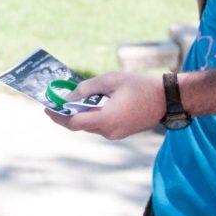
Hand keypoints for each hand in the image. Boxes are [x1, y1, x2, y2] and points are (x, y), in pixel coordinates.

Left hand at [46, 71, 165, 139]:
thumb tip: (69, 97)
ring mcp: (116, 134)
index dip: (58, 116)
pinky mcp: (122, 133)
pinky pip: (102, 125)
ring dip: (82, 113)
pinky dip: (94, 115)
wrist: (168, 99)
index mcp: (105, 119)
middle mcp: (109, 131)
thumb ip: (87, 88)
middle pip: (81, 125)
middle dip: (68, 113)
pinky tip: (94, 102)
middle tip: (58, 100)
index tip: (47, 108)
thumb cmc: (140, 86)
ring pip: (91, 125)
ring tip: (77, 98)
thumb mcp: (111, 80)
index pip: (74, 123)